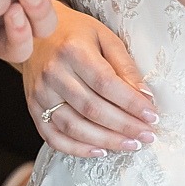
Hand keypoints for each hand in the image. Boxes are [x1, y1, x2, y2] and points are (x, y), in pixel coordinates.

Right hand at [22, 3, 157, 157]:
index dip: (131, 103)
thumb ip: (124, 65)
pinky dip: (78, 149)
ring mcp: (40, 93)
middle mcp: (53, 73)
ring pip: (74, 127)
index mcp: (73, 50)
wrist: (32, 34)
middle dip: (124, 126)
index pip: (106, 83)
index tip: (152, 116)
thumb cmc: (75, 33)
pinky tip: (100, 151)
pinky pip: (53, 137)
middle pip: (92, 108)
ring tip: (131, 144)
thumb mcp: (104, 37)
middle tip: (147, 135)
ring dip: (106, 141)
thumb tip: (145, 95)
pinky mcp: (32, 108)